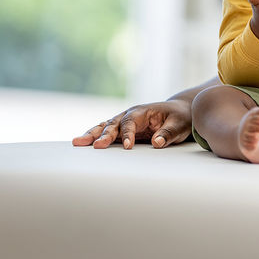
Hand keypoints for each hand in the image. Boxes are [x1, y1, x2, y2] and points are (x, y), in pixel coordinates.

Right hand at [72, 100, 192, 149]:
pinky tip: (83, 143)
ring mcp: (125, 122)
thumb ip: (168, 133)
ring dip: (92, 135)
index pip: (131, 122)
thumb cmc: (180, 117)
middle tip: (95, 146)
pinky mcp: (123, 131)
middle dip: (103, 135)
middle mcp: (130, 115)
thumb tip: (157, 143)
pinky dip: (95, 137)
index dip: (128, 134)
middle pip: (113, 124)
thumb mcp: (179, 125)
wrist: (179, 112)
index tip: (127, 146)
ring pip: (105, 127)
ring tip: (77, 142)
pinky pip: (107, 133)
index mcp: (143, 111)